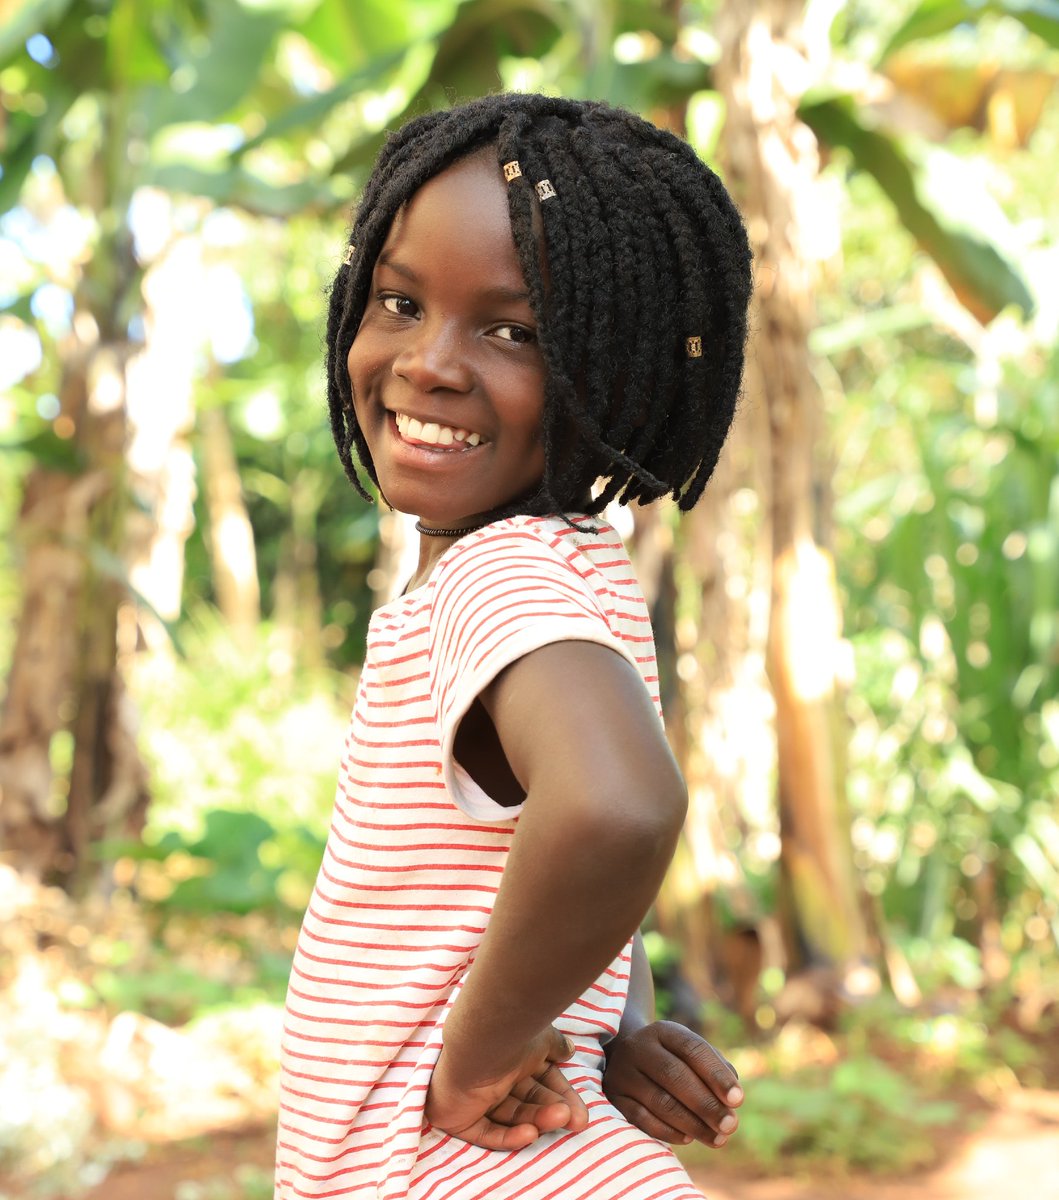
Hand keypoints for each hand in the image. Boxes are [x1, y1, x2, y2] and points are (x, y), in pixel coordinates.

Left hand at [426, 1025, 589, 1149]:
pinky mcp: (461, 1117)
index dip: (562, 1097)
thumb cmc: (513, 1034)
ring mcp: (477, 1098)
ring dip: (537, 1121)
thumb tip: (569, 1049)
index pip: (541, 1083)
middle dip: (552, 1111)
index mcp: (513, 1059)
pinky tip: (530, 1134)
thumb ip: (556, 1046)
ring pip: (511, 1117)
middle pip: (528, 1102)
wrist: (478, 1038)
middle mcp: (496, 1077)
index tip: (581, 1115)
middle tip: (575, 1121)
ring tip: (560, 1119)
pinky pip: (486, 1133)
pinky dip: (508, 1137)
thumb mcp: (543, 1038)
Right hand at [603, 1021, 742, 1146]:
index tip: (739, 1100)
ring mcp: (622, 1072)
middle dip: (707, 1104)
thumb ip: (716, 1069)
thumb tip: (731, 1098)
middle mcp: (638, 1047)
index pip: (692, 1049)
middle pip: (675, 1075)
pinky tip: (688, 1138)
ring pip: (660, 1101)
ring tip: (717, 1139)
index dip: (717, 1075)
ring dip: (693, 1124)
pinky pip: (641, 1119)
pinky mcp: (613, 1097)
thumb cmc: (673, 1060)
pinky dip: (668, 1131)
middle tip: (731, 1126)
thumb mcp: (691, 1055)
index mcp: (663, 1031)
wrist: (627, 1060)